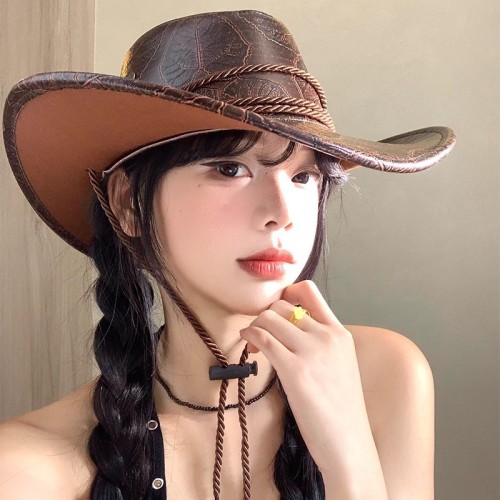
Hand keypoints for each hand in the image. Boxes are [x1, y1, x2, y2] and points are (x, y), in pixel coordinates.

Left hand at [239, 280, 373, 475]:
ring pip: (269, 318)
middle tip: (260, 335)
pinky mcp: (295, 370)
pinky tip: (249, 346)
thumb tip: (292, 332)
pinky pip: (264, 339)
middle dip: (265, 316)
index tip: (275, 310)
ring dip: (255, 327)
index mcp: (339, 333)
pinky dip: (250, 337)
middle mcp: (327, 336)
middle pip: (282, 306)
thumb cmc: (341, 410)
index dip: (286, 293)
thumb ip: (321, 343)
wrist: (349, 443)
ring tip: (254, 344)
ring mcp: (312, 351)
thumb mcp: (340, 365)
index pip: (309, 292)